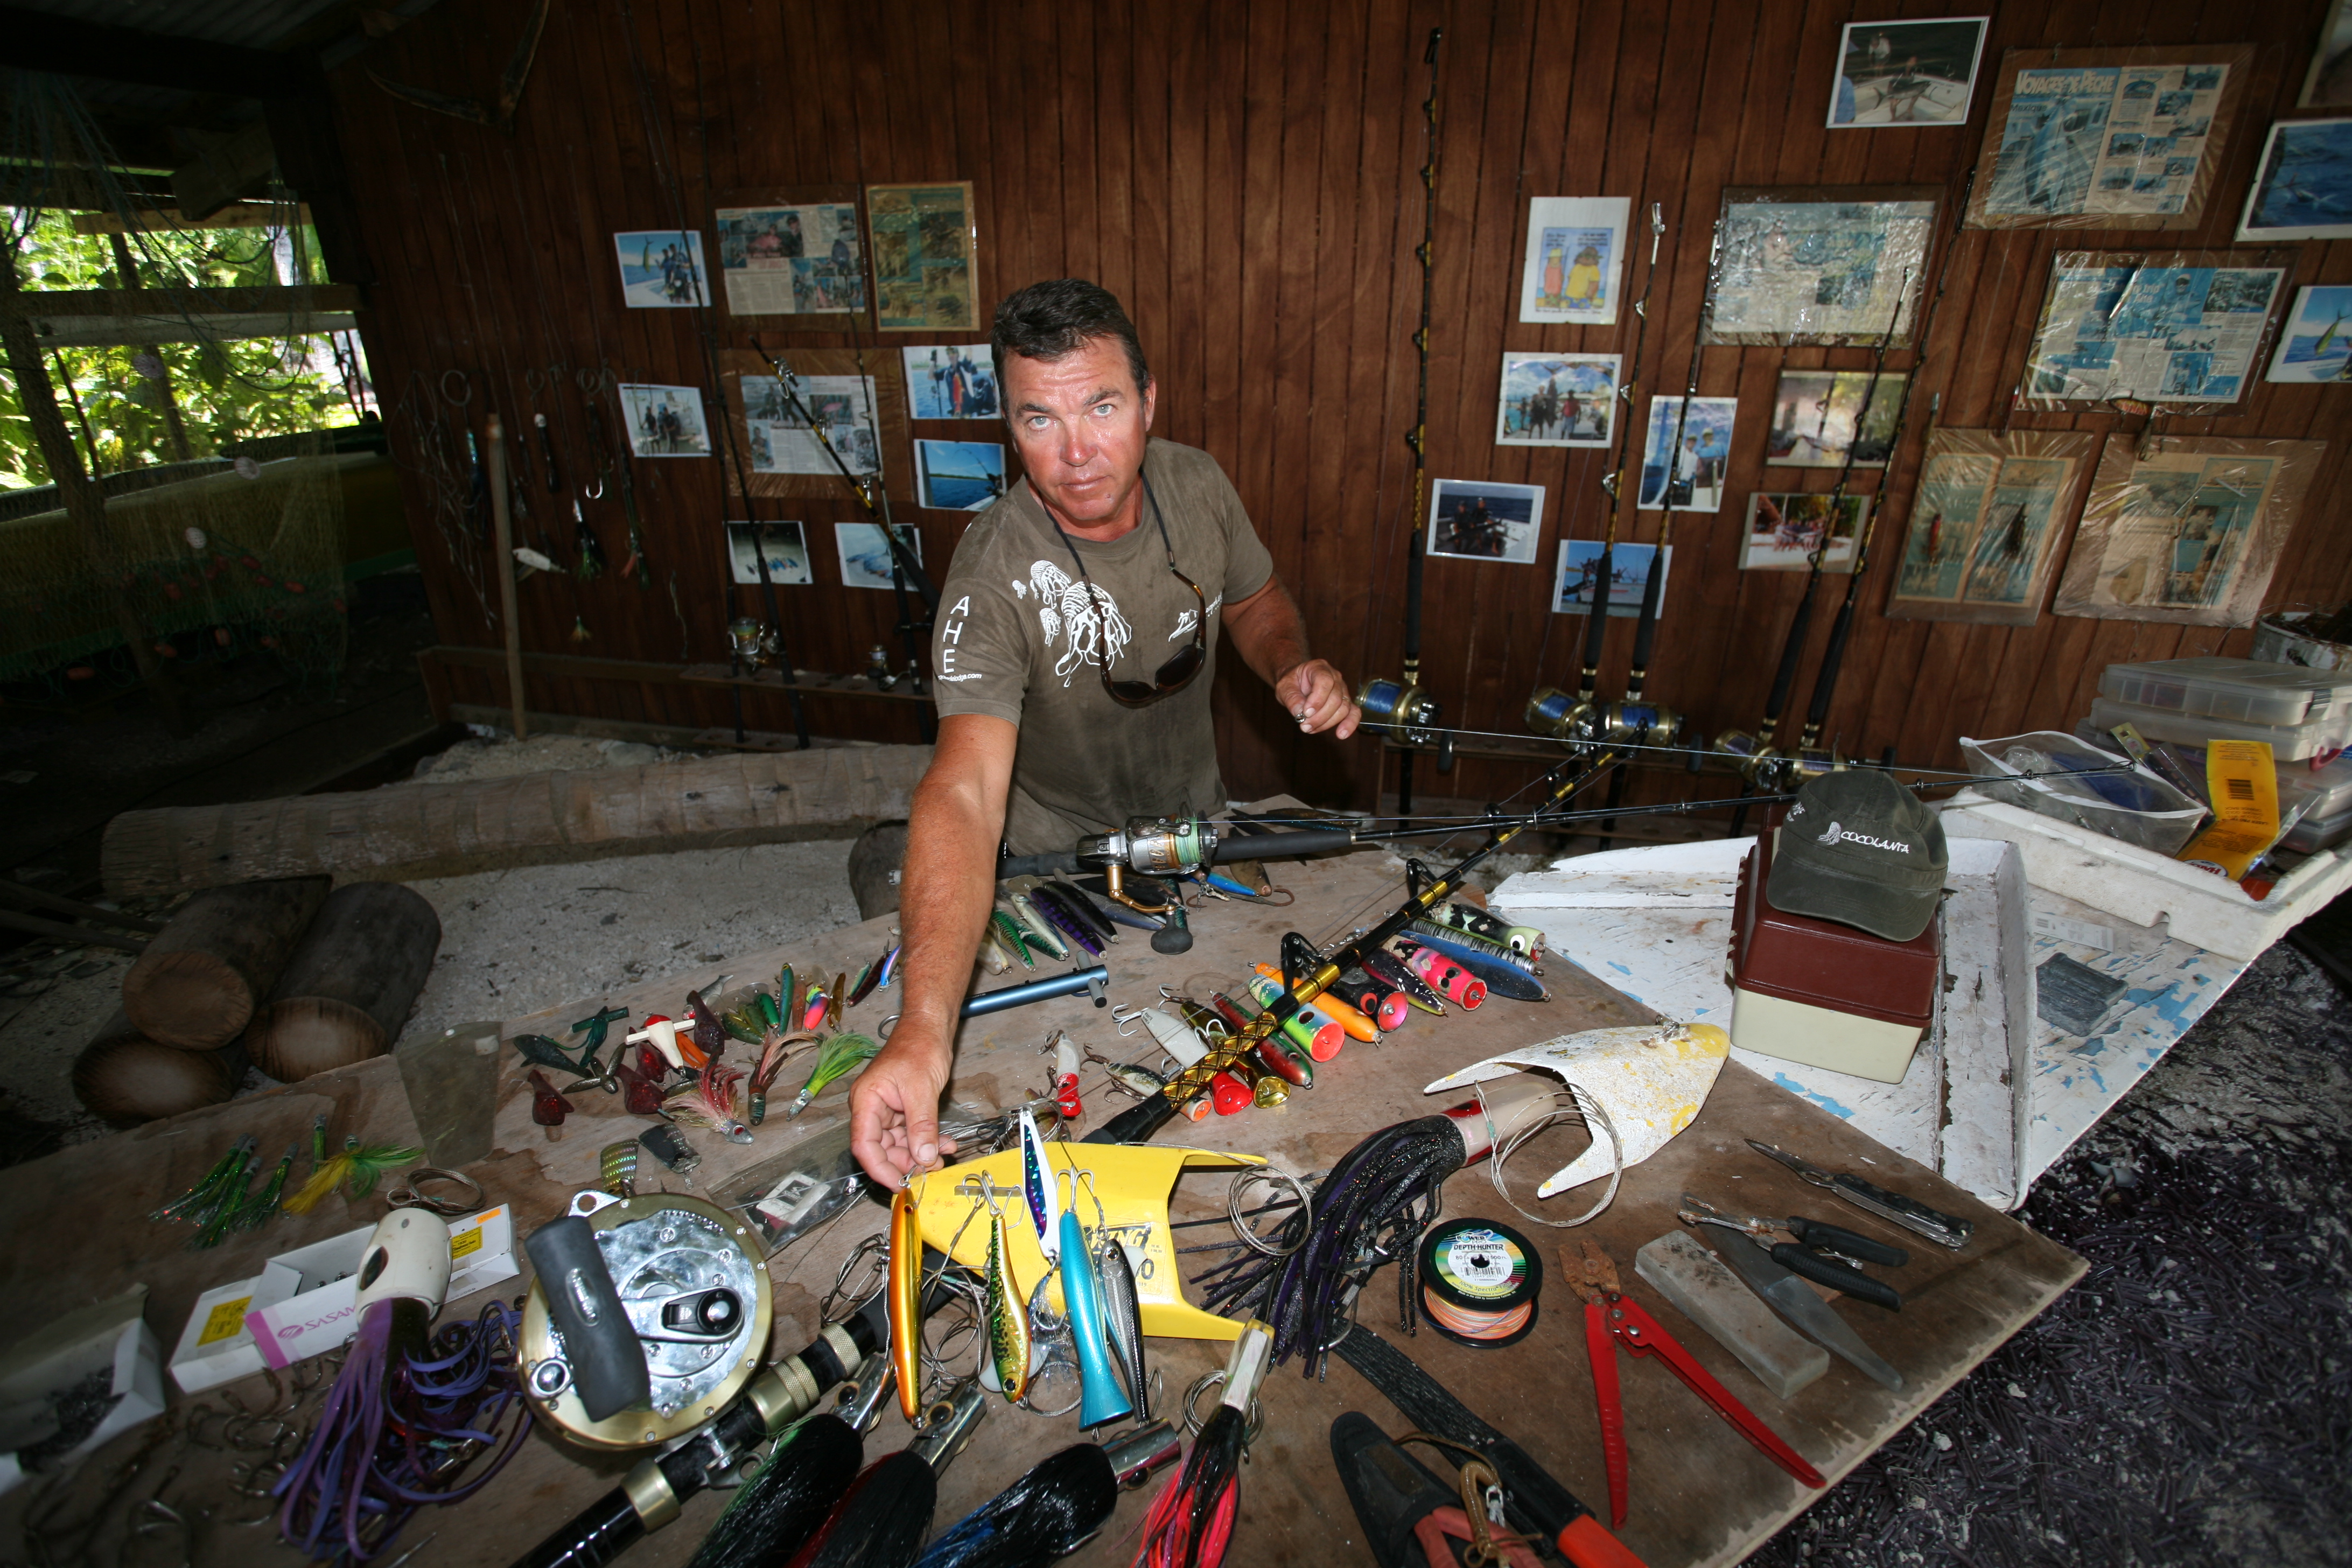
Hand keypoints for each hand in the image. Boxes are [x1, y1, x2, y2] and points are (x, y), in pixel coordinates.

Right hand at [848, 1030, 958, 1186]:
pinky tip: (944, 1144)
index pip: (864, 1145)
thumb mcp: (922, 1090)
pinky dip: (926, 1141)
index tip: (900, 1184)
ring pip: (898, 1144)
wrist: (930, 1028)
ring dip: (920, 1153)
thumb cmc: (919, 1047)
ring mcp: (887, 1110)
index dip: (880, 1169)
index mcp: (866, 1101)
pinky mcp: (902, 1110)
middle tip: (929, 1171)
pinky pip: (910, 1134)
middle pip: (881, 1149)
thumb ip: (922, 1127)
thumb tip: (923, 1158)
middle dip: (905, 1163)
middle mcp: (872, 1108)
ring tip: (943, 1156)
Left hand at [1276, 658, 1359, 738]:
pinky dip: (1349, 724)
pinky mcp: (1346, 702)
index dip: (1317, 699)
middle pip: (1335, 698)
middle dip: (1319, 716)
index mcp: (1319, 667)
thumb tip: (1300, 713)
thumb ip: (1291, 698)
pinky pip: (1354, 713)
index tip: (1305, 712)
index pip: (1324, 681)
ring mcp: (1342, 689)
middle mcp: (1335, 676)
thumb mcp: (1284, 687)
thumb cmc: (1292, 683)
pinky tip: (1341, 734)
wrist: (1297, 683)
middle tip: (1303, 726)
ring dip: (1327, 723)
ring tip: (1309, 728)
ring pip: (1343, 708)